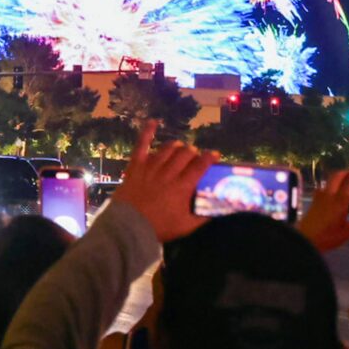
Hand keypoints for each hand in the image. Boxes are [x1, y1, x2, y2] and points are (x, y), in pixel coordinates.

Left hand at [112, 120, 217, 242]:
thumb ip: (203, 217)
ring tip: (180, 149)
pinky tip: (152, 121)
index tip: (214, 155)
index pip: (200, 166)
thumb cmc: (159, 227)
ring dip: (176, 147)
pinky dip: (147, 132)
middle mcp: (168, 173)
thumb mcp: (185, 226)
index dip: (209, 158)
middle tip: (193, 157)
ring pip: (168, 149)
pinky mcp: (136, 166)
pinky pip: (142, 145)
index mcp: (182, 186)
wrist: (129, 226)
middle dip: (192, 152)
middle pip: (185, 154)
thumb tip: (219, 210)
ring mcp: (151, 167)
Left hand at [297, 169, 348, 250]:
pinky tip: (333, 192)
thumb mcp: (346, 232)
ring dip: (337, 177)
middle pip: (336, 176)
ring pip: (328, 181)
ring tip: (344, 182)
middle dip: (345, 172)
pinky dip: (330, 185)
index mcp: (339, 202)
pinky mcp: (314, 201)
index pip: (348, 183)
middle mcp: (329, 196)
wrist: (305, 239)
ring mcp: (319, 197)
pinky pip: (323, 187)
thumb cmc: (326, 237)